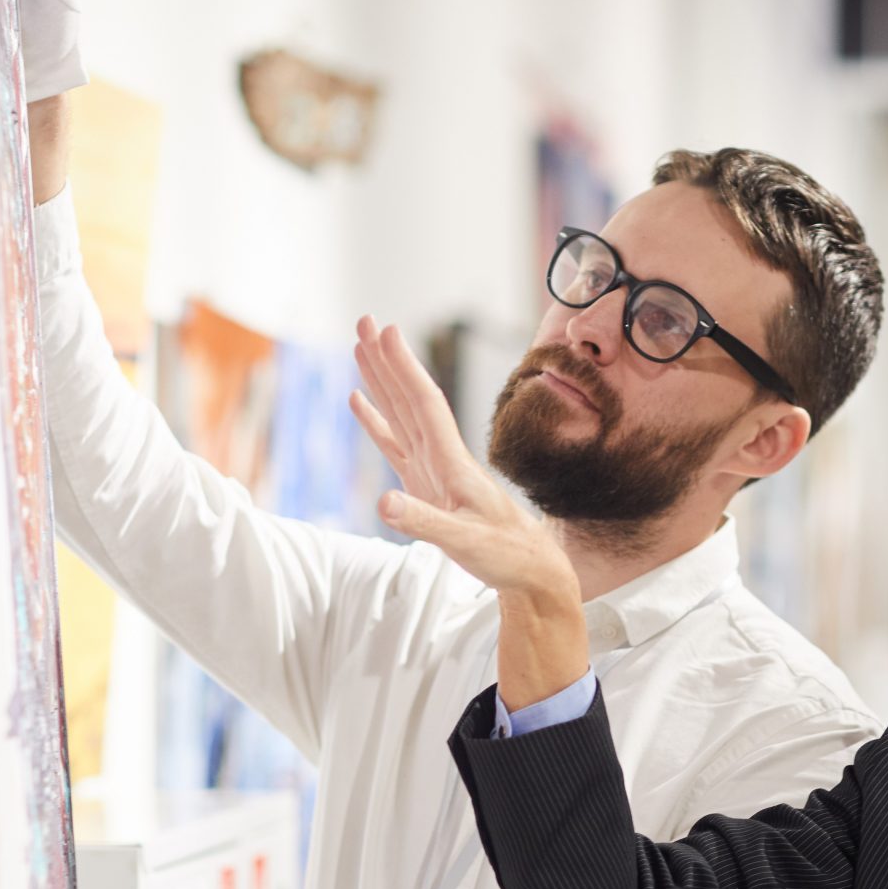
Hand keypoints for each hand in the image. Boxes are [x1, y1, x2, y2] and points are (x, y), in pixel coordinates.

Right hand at [350, 319, 588, 707]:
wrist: (530, 569)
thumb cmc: (504, 555)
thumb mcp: (463, 543)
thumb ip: (423, 523)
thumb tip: (383, 503)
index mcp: (452, 463)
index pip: (425, 404)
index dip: (405, 369)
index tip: (387, 332)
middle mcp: (442, 456)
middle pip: (410, 397)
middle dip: (386, 360)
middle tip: (363, 319)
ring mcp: (432, 468)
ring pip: (401, 413)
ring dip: (380, 380)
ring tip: (358, 346)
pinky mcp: (426, 484)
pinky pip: (395, 443)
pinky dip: (376, 421)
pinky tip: (359, 401)